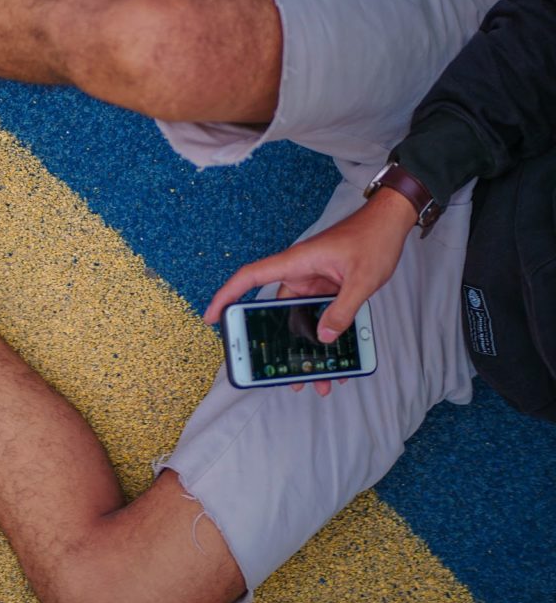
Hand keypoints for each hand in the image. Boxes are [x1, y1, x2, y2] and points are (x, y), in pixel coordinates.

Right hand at [205, 188, 417, 396]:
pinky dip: (324, 338)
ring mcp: (312, 283)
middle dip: (275, 344)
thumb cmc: (373, 238)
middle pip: (274, 311)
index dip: (226, 295)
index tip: (212, 317)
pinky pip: (318, 317)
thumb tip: (323, 338)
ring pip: (299, 321)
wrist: (391, 222)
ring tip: (314, 379)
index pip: (250, 277)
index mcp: (296, 263)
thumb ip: (342, 310)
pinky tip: (336, 360)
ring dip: (305, 348)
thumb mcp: (362, 279)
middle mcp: (298, 274)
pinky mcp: (326, 290)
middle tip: (275, 372)